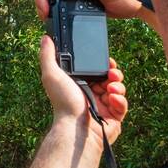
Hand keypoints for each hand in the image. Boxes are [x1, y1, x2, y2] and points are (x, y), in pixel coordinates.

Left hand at [40, 36, 126, 150]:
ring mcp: (104, 107)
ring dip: (118, 86)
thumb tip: (45, 38)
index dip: (104, 64)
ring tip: (111, 88)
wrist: (75, 128)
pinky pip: (122, 105)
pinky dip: (120, 101)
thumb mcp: (52, 75)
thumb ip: (48, 55)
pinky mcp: (114, 118)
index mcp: (81, 85)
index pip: (97, 70)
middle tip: (111, 73)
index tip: (107, 60)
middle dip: (114, 73)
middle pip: (110, 78)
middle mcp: (92, 95)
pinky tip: (112, 99)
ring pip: (119, 90)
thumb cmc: (63, 103)